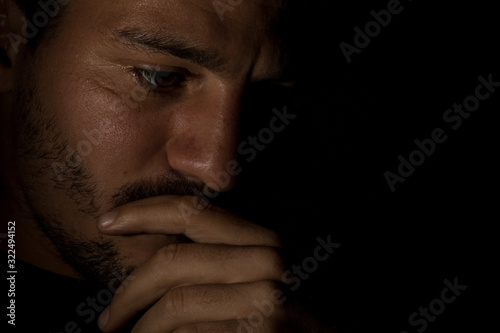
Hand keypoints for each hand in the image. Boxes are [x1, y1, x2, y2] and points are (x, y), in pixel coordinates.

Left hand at [96, 195, 325, 331]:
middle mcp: (267, 260)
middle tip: (108, 318)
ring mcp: (266, 296)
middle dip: (128, 291)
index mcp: (261, 240)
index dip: (144, 211)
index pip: (193, 211)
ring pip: (175, 303)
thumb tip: (156, 256)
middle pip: (173, 260)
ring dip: (140, 326)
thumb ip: (218, 261)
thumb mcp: (255, 277)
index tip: (108, 221)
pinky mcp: (262, 329)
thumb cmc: (283, 317)